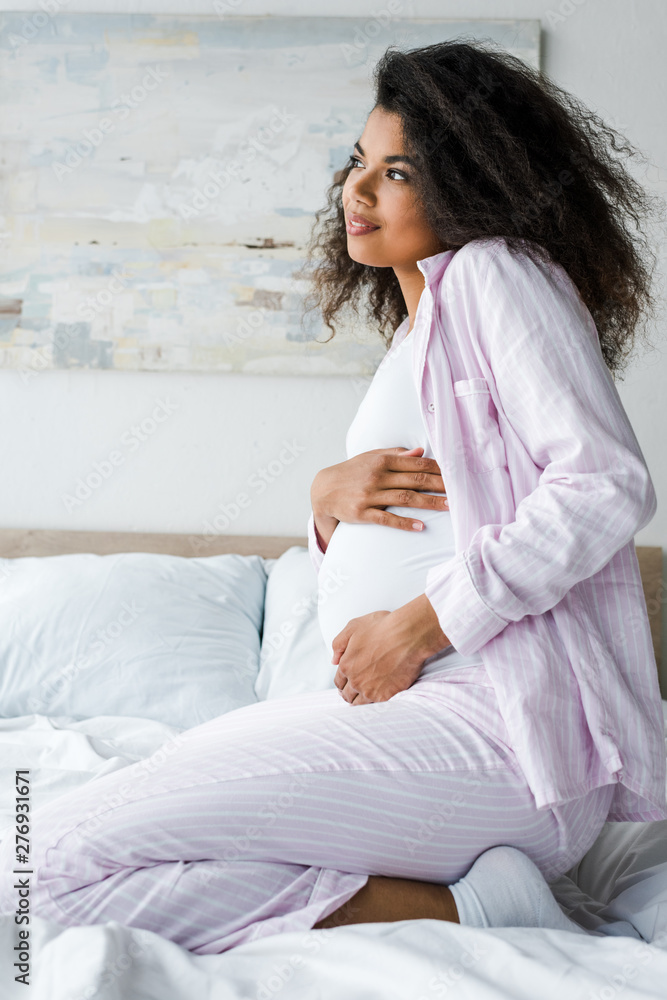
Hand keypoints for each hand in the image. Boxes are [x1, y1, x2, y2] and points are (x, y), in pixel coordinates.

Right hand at [311, 447, 448, 544]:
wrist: (323, 490)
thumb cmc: (352, 472)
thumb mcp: (371, 457)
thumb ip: (396, 454)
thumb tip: (421, 451)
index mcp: (382, 460)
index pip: (416, 464)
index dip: (438, 469)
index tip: (455, 474)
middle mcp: (377, 475)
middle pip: (415, 480)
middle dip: (440, 486)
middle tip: (460, 492)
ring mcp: (369, 495)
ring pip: (405, 499)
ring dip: (429, 503)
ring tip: (449, 507)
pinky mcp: (362, 513)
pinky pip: (387, 518)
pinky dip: (405, 522)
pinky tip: (421, 526)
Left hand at [332, 603, 441, 705]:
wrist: (409, 635)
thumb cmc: (383, 627)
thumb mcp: (354, 626)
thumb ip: (339, 644)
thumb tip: (334, 660)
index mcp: (346, 665)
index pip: (339, 681)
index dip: (343, 682)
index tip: (347, 683)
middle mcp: (356, 681)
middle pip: (348, 695)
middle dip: (349, 693)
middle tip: (353, 693)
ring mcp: (371, 690)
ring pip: (360, 703)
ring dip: (360, 700)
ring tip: (364, 697)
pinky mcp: (387, 695)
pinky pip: (376, 705)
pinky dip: (375, 701)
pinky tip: (378, 696)